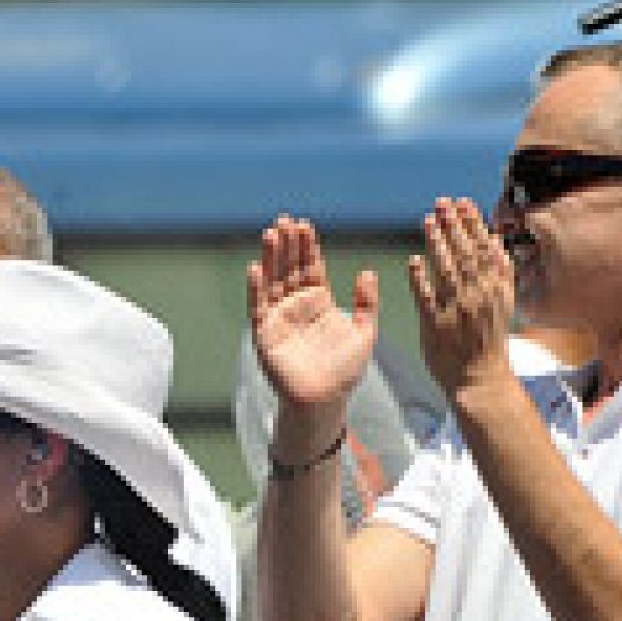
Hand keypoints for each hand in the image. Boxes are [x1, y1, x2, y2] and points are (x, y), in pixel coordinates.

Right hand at [247, 215, 377, 409]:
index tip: (305, 225)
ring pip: (272, 281)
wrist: (324, 401)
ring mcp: (278, 319)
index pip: (310, 267)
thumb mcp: (365, 333)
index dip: (307, 247)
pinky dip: (255, 288)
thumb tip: (366, 272)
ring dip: (270, 258)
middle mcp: (296, 307)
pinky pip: (258, 307)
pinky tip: (255, 268)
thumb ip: (366, 304)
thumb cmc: (344, 372)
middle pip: (289, 268)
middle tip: (285, 219)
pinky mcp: (264, 334)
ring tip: (270, 233)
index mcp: (318, 303)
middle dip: (287, 245)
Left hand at [408, 198, 515, 396]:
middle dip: (453, 225)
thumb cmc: (489, 338)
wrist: (480, 378)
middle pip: (464, 254)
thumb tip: (493, 239)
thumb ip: (498, 272)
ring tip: (427, 221)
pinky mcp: (436, 325)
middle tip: (441, 202)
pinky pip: (426, 297)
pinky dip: (419, 278)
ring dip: (436, 243)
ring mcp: (457, 310)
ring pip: (446, 270)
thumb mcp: (503, 302)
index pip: (484, 248)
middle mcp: (478, 295)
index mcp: (497, 288)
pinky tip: (412, 260)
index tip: (463, 203)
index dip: (473, 223)